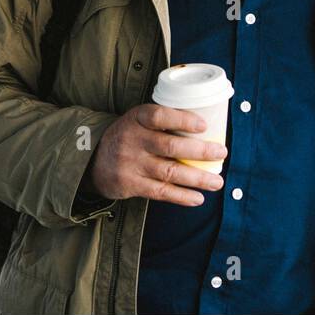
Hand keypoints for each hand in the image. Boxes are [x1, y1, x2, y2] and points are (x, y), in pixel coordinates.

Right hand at [85, 104, 227, 205]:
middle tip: (222, 153)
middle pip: (169, 146)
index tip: (204, 126)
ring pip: (169, 172)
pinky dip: (181, 196)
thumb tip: (206, 127)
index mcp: (137, 118)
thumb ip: (163, 121)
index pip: (159, 116)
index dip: (182, 120)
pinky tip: (198, 198)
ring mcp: (130, 163)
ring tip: (217, 182)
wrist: (93, 159)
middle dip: (200, 151)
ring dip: (197, 178)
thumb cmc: (128, 136)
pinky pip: (160, 191)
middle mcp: (132, 140)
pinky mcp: (130, 184)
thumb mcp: (138, 120)